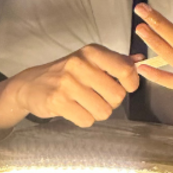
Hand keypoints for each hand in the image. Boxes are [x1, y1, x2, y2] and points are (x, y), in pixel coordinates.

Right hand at [6, 45, 140, 126]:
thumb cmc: (66, 73)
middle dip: (111, 102)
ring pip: (103, 111)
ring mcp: (67, 83)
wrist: (30, 84)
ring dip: (96, 112)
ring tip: (83, 103)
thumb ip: (116, 61)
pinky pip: (86, 120)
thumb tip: (141, 59)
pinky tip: (72, 109)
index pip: (126, 70)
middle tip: (97, 96)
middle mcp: (79, 64)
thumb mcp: (90, 60)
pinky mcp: (57, 101)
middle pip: (117, 96)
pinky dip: (82, 119)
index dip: (130, 83)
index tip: (124, 86)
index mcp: (91, 52)